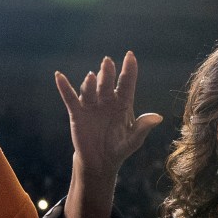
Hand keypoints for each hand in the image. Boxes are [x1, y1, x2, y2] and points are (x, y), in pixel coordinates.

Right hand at [55, 51, 162, 179]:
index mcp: (123, 103)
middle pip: (107, 83)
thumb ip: (143, 127)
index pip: (126, 83)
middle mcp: (107, 100)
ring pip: (90, 90)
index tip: (130, 56)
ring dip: (90, 83)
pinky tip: (59, 76)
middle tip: (108, 62)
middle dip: (108, 73)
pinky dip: (64, 87)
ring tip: (92, 77)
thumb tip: (158, 117)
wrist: (100, 161)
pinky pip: (70, 98)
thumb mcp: (133, 140)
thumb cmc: (119, 148)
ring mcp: (91, 105)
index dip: (129, 69)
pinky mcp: (77, 112)